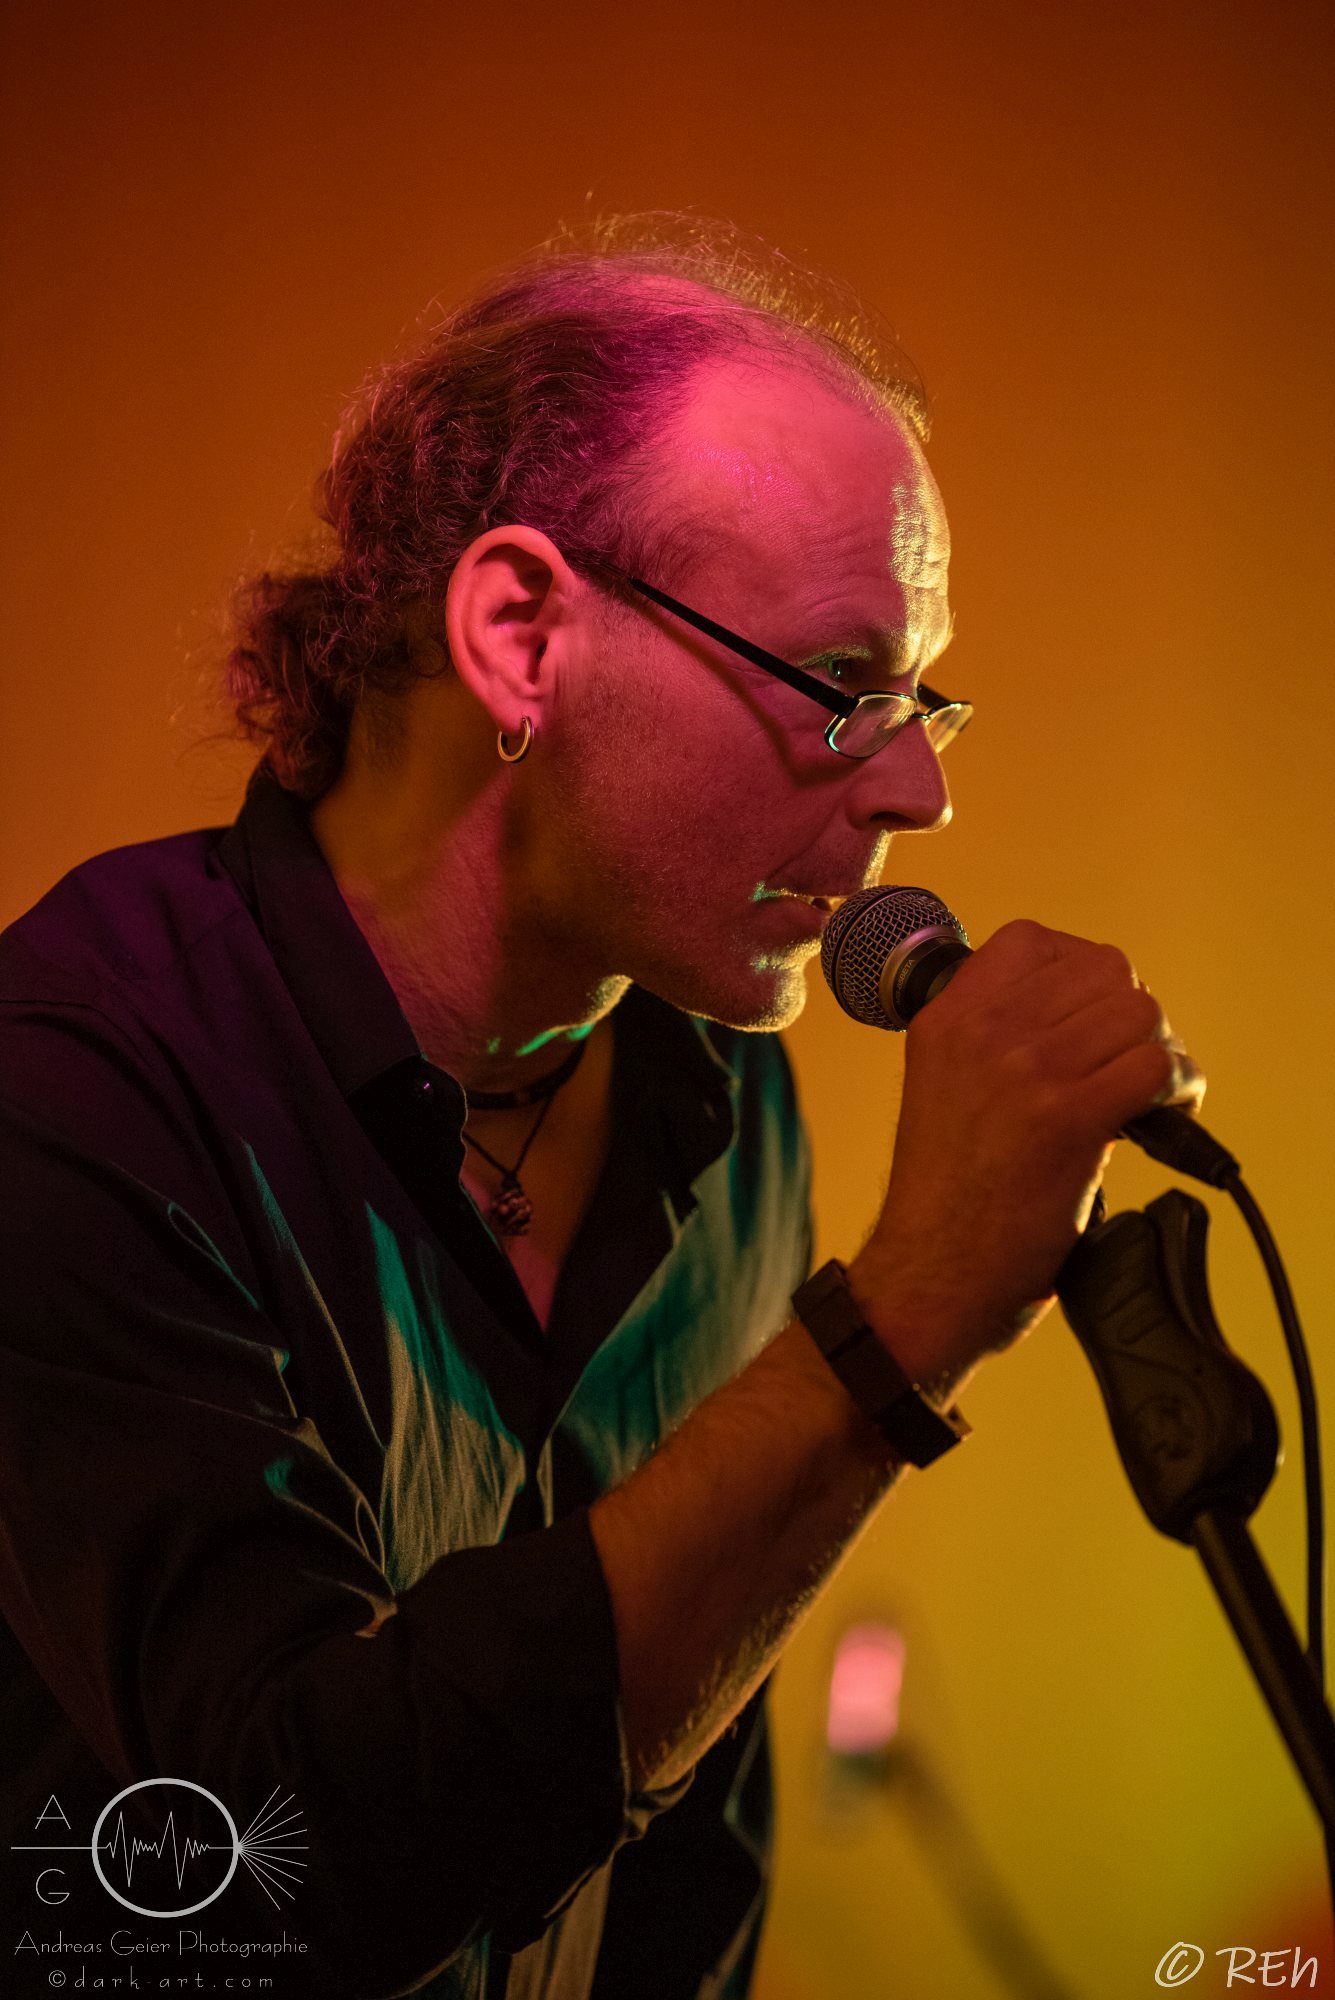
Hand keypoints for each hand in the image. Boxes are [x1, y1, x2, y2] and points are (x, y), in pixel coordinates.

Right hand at [848, 920, 1201, 1387]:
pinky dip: (1171, 1092)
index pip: (1034, 939)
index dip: (1078, 971)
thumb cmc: (944, 1192)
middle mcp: (983, 1030)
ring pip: (1138, 1012)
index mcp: (945, 1016)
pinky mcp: (1067, 1118)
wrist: (929, 1272)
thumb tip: (1077, 1007)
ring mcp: (1025, 1070)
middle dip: (1127, 1014)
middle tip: (1123, 1061)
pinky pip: (1154, 1066)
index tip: (1086, 1015)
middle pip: (1103, 968)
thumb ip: (990, 1033)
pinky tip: (1154, 1120)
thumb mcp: (940, 1081)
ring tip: (1140, 1093)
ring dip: (1154, 1052)